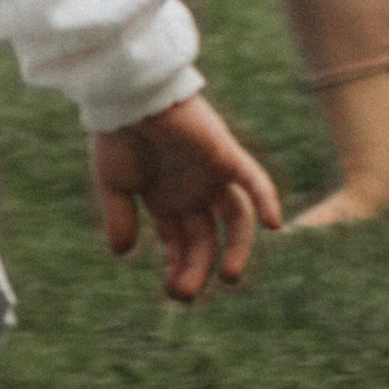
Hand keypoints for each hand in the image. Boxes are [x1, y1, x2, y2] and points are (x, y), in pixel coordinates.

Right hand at [91, 94, 283, 305]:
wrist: (126, 95)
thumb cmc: (117, 135)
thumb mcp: (114, 185)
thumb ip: (120, 218)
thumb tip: (122, 253)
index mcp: (166, 200)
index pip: (181, 243)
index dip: (180, 268)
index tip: (174, 290)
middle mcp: (193, 191)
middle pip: (206, 238)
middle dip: (197, 267)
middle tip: (184, 294)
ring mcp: (212, 176)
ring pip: (235, 219)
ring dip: (235, 248)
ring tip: (227, 277)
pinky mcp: (226, 156)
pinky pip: (255, 180)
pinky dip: (266, 199)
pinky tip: (275, 225)